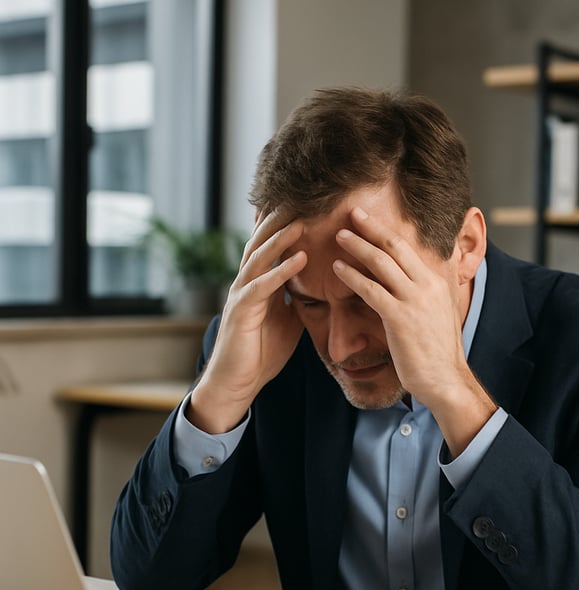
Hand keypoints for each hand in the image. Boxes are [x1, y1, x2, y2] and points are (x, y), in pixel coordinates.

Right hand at [188, 210, 306, 433]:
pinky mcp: (242, 312)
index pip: (269, 246)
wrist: (240, 382)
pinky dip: (281, 271)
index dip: (282, 224)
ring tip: (301, 221)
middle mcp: (246, 282)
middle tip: (299, 197)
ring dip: (281, 239)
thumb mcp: (287, 320)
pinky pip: (263, 287)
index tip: (303, 203)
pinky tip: (300, 258)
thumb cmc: (262, 351)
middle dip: (278, 220)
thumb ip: (296, 299)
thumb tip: (318, 285)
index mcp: (258, 283)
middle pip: (260, 242)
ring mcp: (241, 295)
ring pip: (259, 258)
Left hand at [332, 207, 495, 455]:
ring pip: (381, 262)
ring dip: (358, 245)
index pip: (408, 248)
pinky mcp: (400, 318)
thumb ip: (429, 293)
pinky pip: (371, 289)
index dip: (385, 231)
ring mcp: (414, 300)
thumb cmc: (438, 352)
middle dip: (371, 226)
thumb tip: (420, 279)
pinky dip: (352, 275)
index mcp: (436, 282)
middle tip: (352, 212)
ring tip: (339, 235)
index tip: (368, 219)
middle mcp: (427, 285)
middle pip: (395, 246)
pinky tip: (337, 268)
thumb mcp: (440, 313)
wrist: (445, 379)